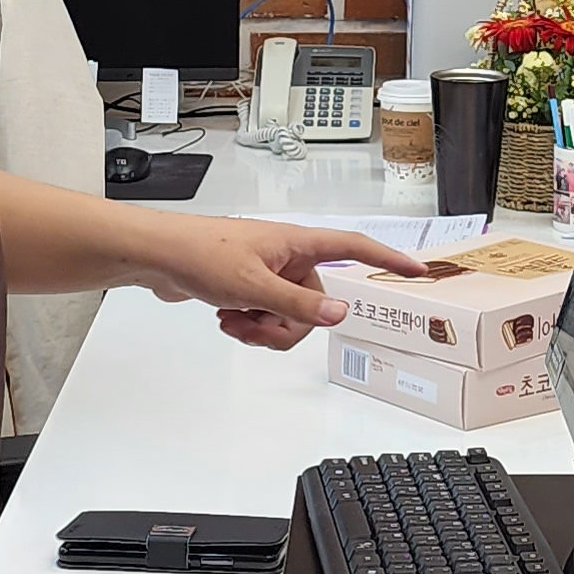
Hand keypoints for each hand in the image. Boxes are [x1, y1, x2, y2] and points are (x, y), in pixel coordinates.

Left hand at [142, 218, 429, 350]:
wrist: (157, 257)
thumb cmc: (200, 254)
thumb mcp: (253, 286)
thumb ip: (299, 304)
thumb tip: (340, 313)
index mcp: (297, 244)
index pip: (354, 248)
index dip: (388, 259)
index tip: (416, 270)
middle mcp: (288, 257)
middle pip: (317, 302)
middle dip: (288, 324)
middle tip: (255, 323)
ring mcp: (269, 273)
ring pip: (291, 316)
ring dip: (264, 328)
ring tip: (234, 319)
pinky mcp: (250, 287)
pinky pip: (268, 318)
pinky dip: (251, 326)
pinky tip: (226, 318)